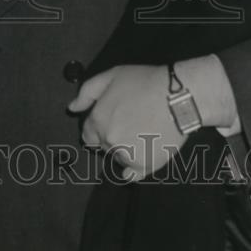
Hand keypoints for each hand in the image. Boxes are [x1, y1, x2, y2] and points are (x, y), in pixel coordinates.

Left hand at [68, 64, 185, 180]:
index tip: (113, 121)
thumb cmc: (144, 82)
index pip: (89, 134)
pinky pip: (132, 174)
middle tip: (131, 123)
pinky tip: (141, 156)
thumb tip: (72, 108)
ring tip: (142, 132)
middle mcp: (108, 140)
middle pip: (104, 145)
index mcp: (98, 120)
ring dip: (125, 149)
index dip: (99, 128)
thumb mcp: (111, 76)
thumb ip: (87, 92)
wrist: (178, 96)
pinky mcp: (145, 165)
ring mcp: (126, 155)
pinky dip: (133, 169)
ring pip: (119, 157)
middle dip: (113, 136)